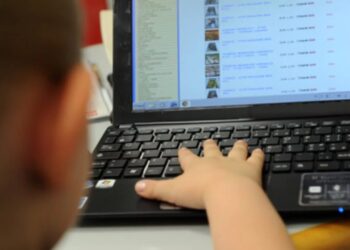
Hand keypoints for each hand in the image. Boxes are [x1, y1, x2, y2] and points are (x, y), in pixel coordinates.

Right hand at [135, 140, 264, 209]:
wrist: (227, 194)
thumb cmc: (201, 193)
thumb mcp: (172, 192)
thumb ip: (155, 189)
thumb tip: (138, 187)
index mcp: (197, 166)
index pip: (188, 157)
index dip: (184, 153)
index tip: (182, 148)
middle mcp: (215, 161)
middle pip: (211, 150)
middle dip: (210, 145)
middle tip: (209, 141)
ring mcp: (233, 163)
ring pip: (234, 150)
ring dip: (236, 146)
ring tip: (239, 141)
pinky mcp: (250, 169)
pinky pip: (255, 158)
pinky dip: (258, 154)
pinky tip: (260, 150)